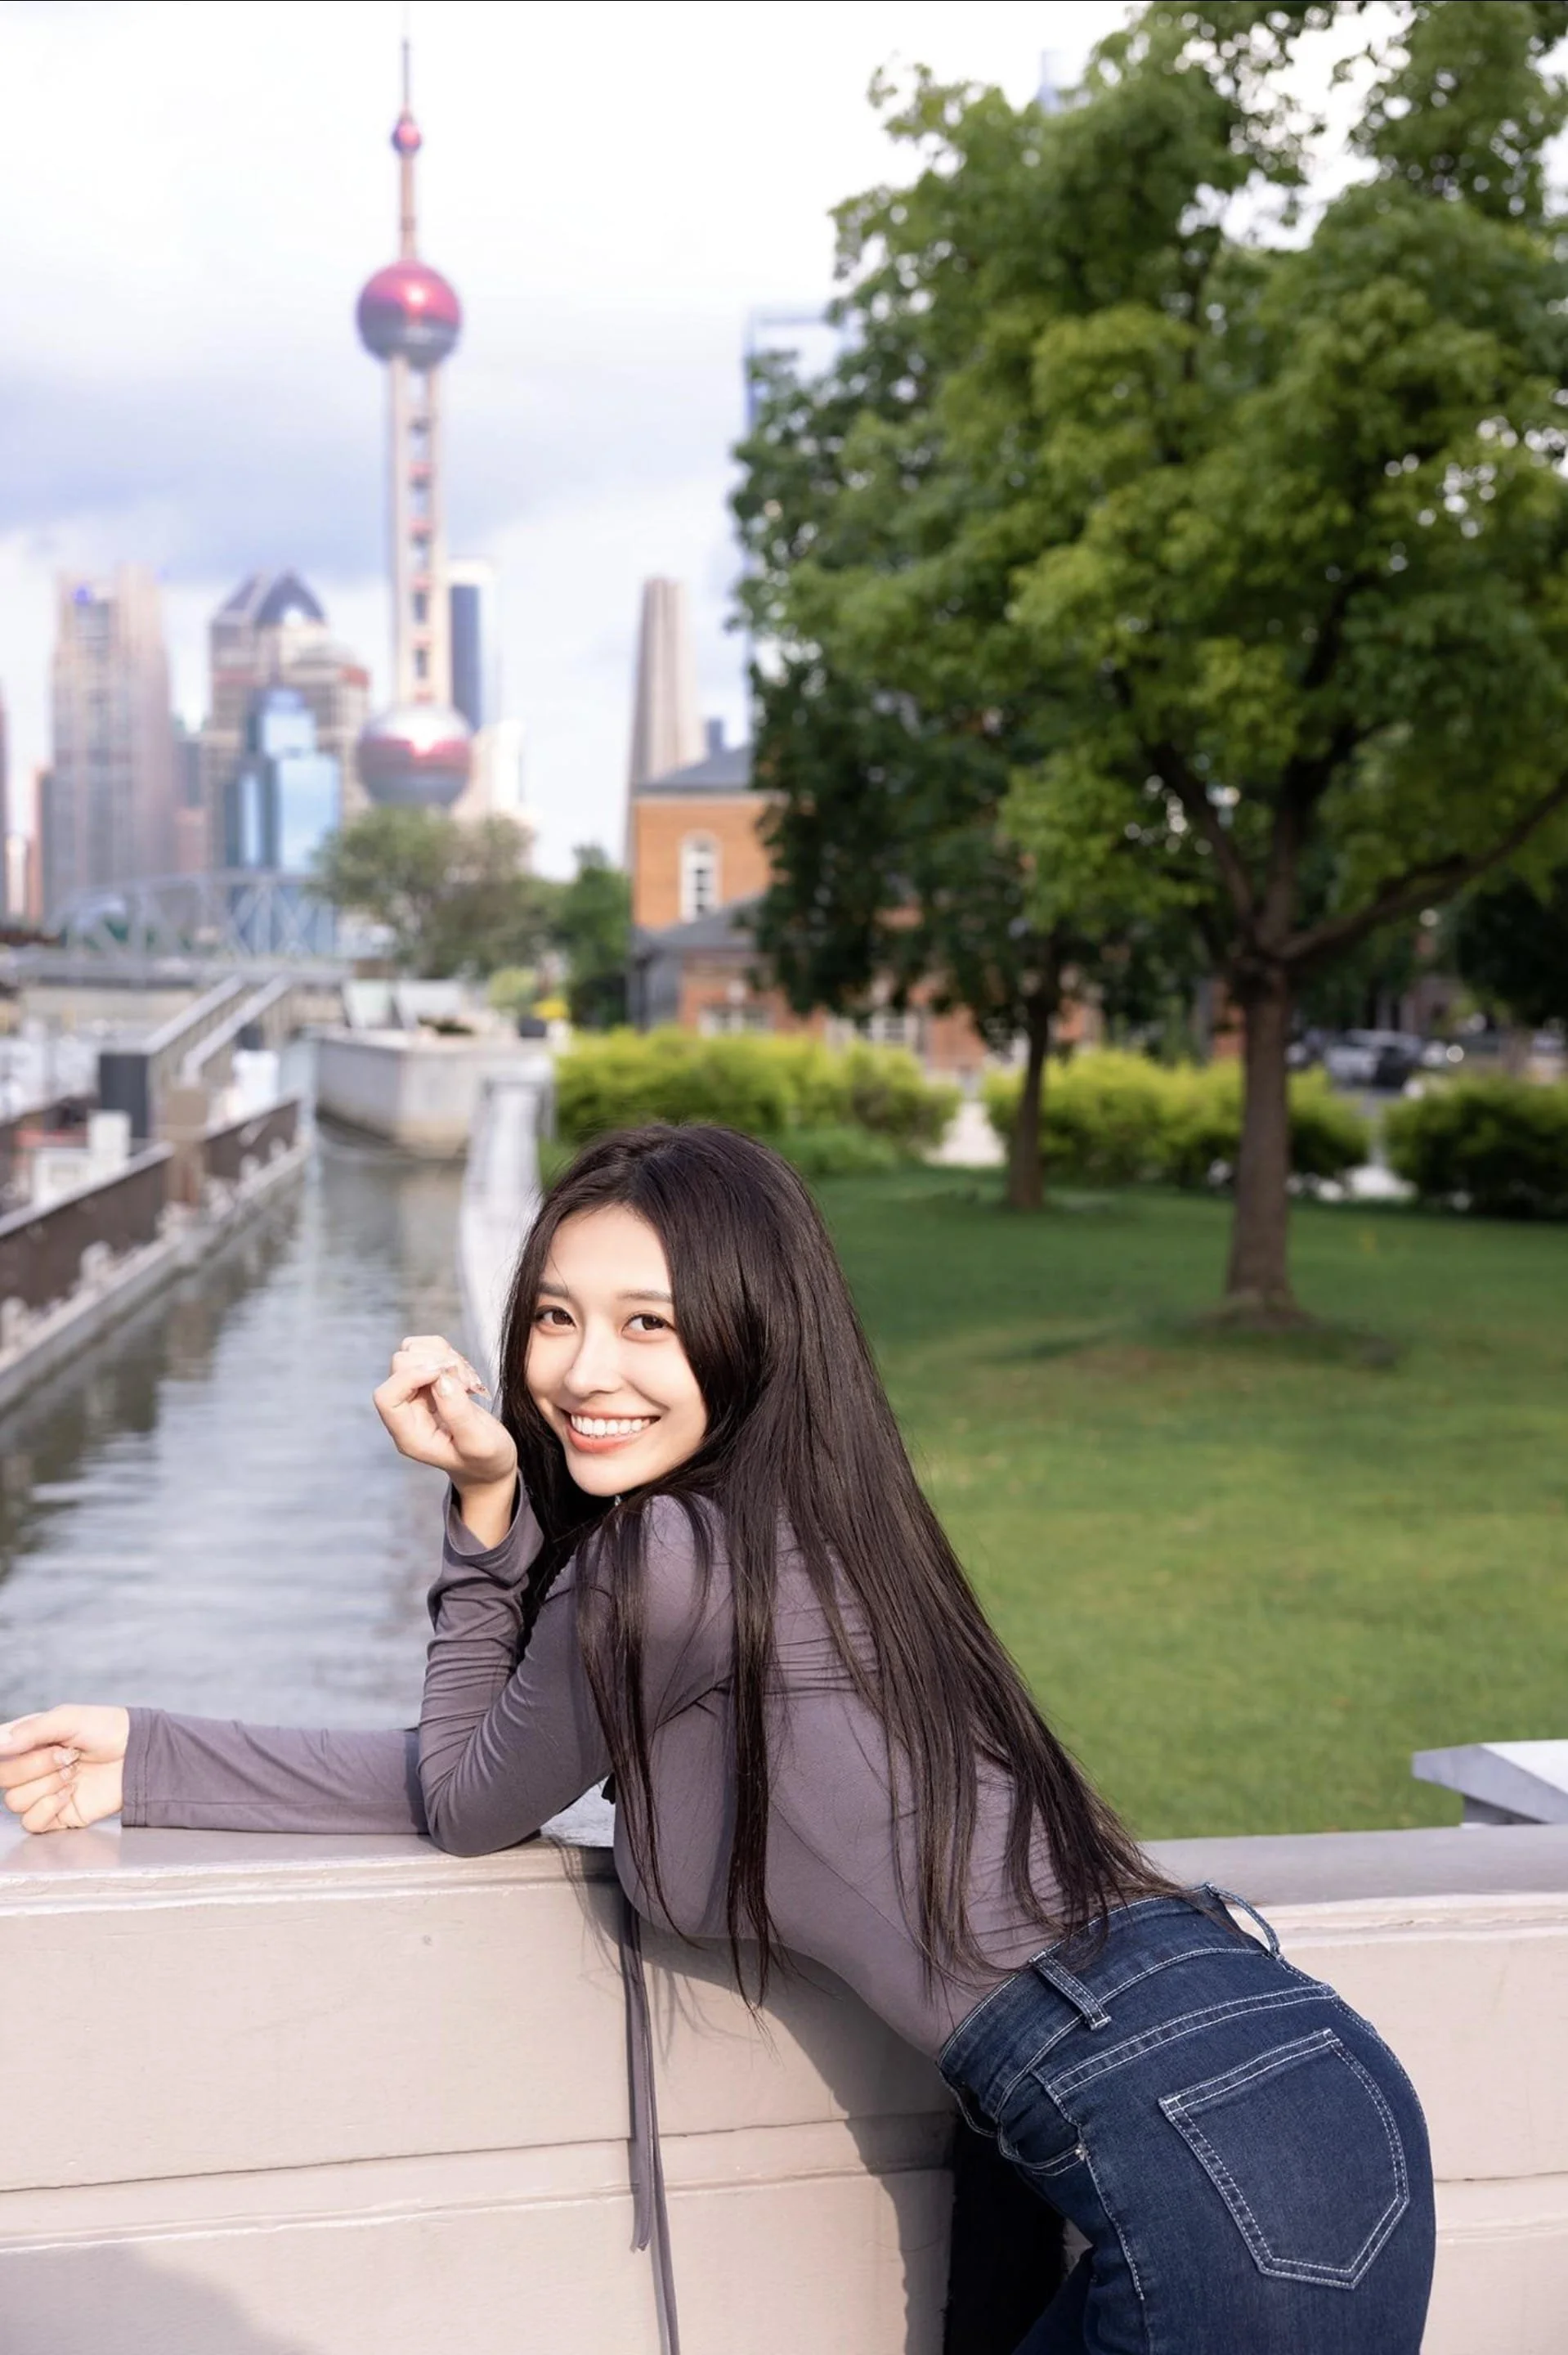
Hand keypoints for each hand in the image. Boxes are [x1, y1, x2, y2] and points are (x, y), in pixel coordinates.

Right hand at [0, 1704, 129, 1832]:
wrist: (138, 1755)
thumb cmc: (107, 1730)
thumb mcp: (69, 1719)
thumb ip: (32, 1730)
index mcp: (28, 1741)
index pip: (0, 1751)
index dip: (3, 1751)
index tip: (14, 1749)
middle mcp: (30, 1768)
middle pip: (3, 1778)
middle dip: (35, 1765)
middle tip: (66, 1755)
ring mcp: (42, 1792)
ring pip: (15, 1801)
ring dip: (47, 1785)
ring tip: (74, 1772)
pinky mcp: (56, 1815)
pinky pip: (31, 1823)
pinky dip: (49, 1808)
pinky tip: (71, 1792)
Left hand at [374, 1334, 518, 1499]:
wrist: (490, 1464)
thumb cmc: (485, 1461)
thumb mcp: (479, 1444)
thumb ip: (459, 1415)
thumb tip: (441, 1380)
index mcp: (410, 1436)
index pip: (386, 1397)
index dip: (410, 1377)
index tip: (443, 1374)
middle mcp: (407, 1413)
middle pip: (399, 1368)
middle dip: (435, 1364)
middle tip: (465, 1383)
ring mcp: (415, 1396)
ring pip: (412, 1353)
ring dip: (443, 1357)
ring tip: (467, 1380)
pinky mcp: (428, 1382)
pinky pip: (426, 1351)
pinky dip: (447, 1353)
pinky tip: (464, 1374)